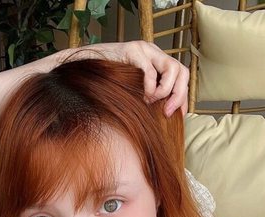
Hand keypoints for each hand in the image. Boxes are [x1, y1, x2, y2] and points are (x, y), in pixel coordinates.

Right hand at [56, 40, 189, 117]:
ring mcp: (144, 50)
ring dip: (165, 91)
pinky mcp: (132, 51)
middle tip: (167, 112)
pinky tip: (142, 97)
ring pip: (172, 68)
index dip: (182, 97)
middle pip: (181, 70)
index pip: (180, 76)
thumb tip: (162, 119)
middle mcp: (153, 53)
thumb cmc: (105, 86)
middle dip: (178, 95)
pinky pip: (149, 70)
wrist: (81, 72)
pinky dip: (149, 87)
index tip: (178, 116)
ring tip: (150, 102)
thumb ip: (146, 100)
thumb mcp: (132, 94)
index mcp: (156, 62)